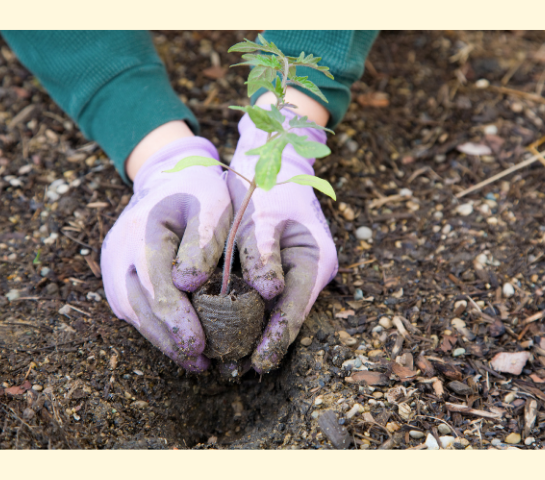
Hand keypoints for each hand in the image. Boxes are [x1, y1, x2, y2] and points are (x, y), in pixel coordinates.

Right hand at [101, 136, 231, 371]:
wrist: (168, 178)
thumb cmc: (197, 191)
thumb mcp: (211, 204)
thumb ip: (203, 240)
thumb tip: (188, 284)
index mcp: (143, 231)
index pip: (156, 285)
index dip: (176, 319)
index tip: (198, 345)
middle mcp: (119, 253)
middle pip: (141, 306)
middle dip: (170, 339)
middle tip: (201, 364)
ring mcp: (113, 267)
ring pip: (134, 313)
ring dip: (163, 340)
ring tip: (196, 362)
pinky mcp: (118, 278)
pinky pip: (135, 309)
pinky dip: (156, 329)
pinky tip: (180, 344)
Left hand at [227, 109, 338, 372]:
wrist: (272, 161)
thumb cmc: (268, 186)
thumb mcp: (262, 216)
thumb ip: (263, 253)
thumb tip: (268, 292)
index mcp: (315, 259)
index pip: (295, 308)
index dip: (277, 338)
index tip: (258, 363)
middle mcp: (311, 270)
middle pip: (288, 316)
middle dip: (265, 343)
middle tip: (237, 371)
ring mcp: (298, 271)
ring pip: (277, 310)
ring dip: (256, 333)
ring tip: (230, 360)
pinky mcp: (282, 269)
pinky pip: (267, 298)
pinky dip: (250, 314)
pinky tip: (228, 329)